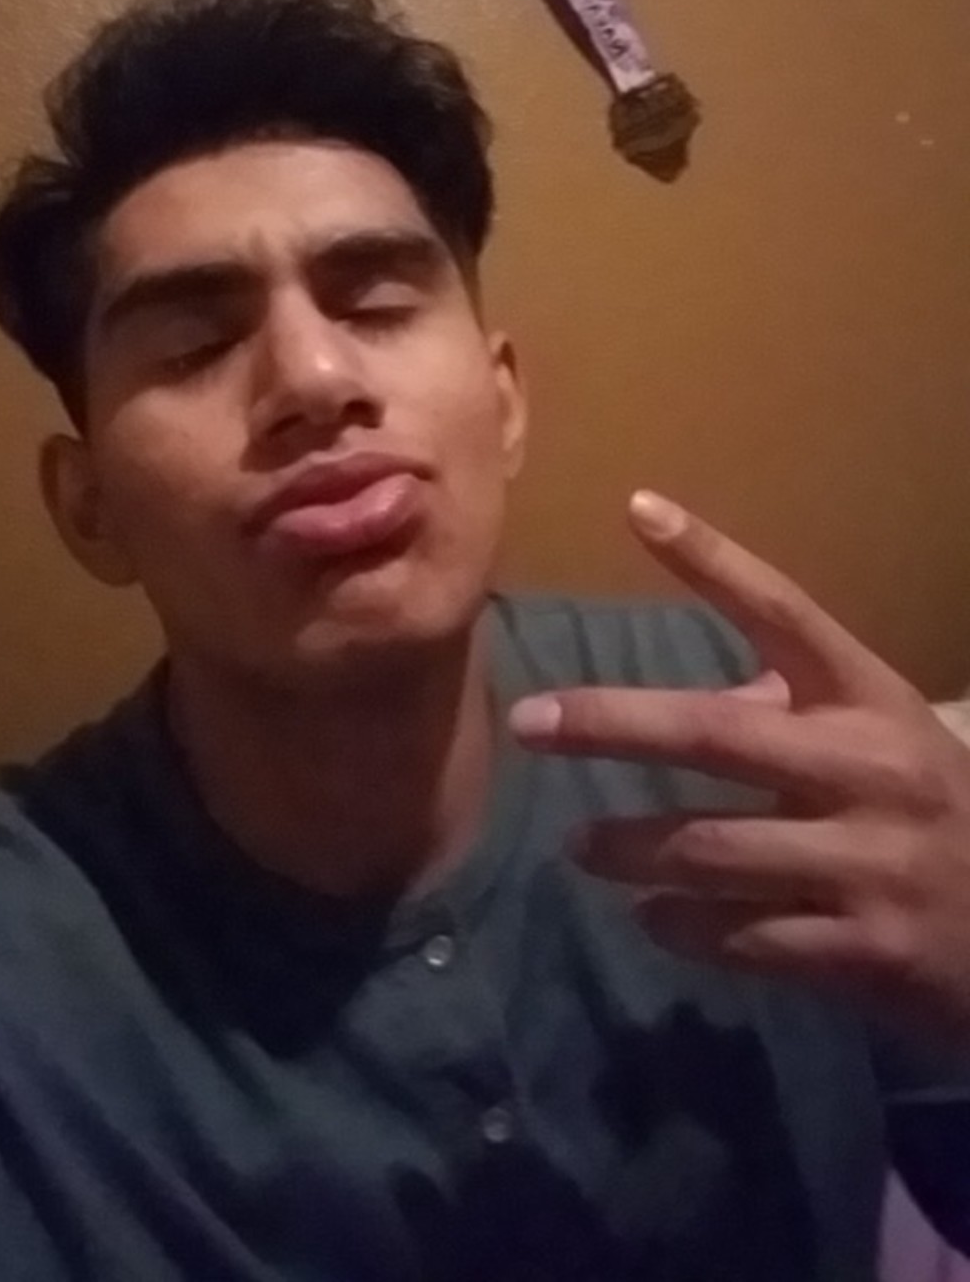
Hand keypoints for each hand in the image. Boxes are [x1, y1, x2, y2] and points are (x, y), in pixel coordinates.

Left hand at [510, 492, 969, 1041]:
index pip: (784, 610)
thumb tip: (665, 703)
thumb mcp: (877, 735)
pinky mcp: (863, 950)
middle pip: (717, 732)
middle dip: (613, 723)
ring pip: (712, 848)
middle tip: (530, 722)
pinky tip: (649, 918)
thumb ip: (788, 706)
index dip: (712, 558)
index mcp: (870, 697)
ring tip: (579, 846)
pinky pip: (742, 937)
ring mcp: (869, 861)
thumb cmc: (926, 808)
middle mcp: (869, 767)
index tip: (638, 506)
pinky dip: (681, 928)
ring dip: (629, 848)